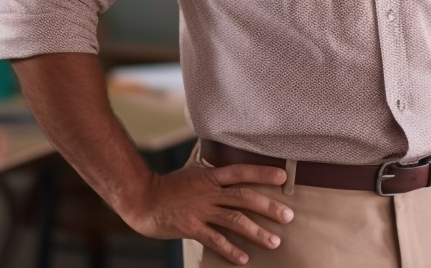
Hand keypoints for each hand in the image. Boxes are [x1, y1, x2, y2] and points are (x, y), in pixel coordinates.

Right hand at [125, 163, 293, 265]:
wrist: (142, 198)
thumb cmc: (169, 187)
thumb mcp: (193, 173)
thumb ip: (212, 175)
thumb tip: (229, 172)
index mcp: (210, 177)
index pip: (240, 172)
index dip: (262, 173)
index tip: (282, 177)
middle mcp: (208, 192)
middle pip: (244, 198)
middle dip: (268, 207)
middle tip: (288, 217)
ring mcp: (200, 210)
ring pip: (234, 220)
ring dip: (256, 231)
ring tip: (274, 241)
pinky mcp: (191, 227)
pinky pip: (215, 239)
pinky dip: (230, 249)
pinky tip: (244, 258)